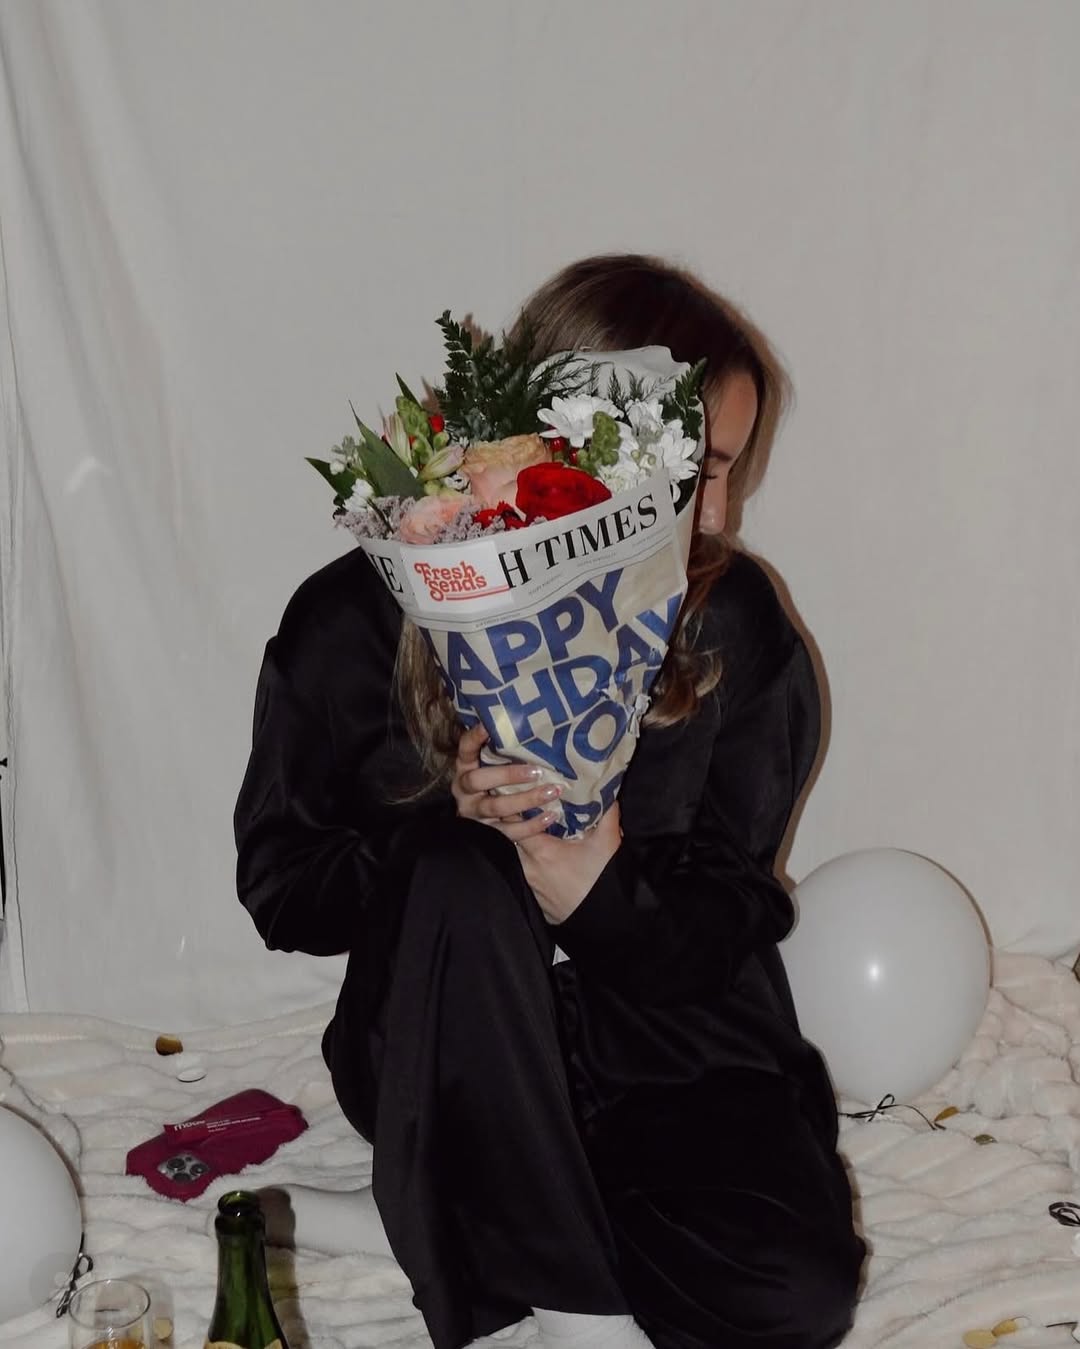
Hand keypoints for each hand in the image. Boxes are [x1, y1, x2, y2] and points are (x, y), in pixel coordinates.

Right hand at [451, 725, 562, 842]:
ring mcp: (475, 814)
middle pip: (478, 780)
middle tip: (536, 771)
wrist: (484, 828)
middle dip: (507, 775)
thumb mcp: (495, 769)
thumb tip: (530, 726)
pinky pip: (509, 831)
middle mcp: (465, 792)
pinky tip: (551, 816)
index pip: (465, 750)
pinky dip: (531, 825)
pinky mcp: (488, 834)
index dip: (473, 739)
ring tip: (552, 791)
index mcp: (465, 770)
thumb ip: (503, 754)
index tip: (487, 727)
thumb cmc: (497, 786)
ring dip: (526, 800)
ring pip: (496, 807)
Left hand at [518, 803, 622, 924]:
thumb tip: (608, 791)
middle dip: (513, 822)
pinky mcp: (534, 900)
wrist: (604, 922)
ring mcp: (529, 886)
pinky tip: (538, 859)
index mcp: (541, 851)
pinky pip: (523, 876)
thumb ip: (607, 813)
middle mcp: (528, 868)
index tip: (515, 792)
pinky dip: (526, 864)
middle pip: (510, 838)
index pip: (514, 821)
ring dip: (520, 844)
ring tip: (528, 830)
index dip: (514, 805)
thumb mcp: (608, 843)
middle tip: (519, 806)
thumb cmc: (603, 882)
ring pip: (515, 858)